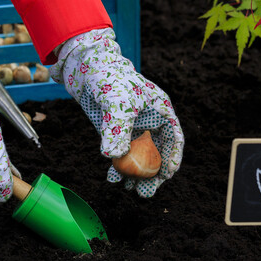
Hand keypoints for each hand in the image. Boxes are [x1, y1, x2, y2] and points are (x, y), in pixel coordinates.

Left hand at [51, 29, 183, 196]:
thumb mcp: (117, 102)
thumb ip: (117, 130)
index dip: (172, 158)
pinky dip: (117, 167)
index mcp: (160, 110)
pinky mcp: (115, 132)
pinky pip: (120, 154)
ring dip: (134, 174)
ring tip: (129, 189)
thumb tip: (113, 157)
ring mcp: (132, 128)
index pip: (173, 137)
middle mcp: (149, 121)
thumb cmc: (109, 77)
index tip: (166, 175)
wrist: (86, 67)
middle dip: (152, 174)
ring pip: (138, 157)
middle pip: (156, 153)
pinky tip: (112, 178)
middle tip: (146, 192)